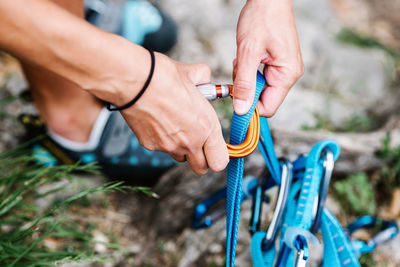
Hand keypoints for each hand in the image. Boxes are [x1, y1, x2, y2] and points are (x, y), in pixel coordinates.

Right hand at [120, 52, 228, 174]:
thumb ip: (205, 81)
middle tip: (198, 141)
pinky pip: (161, 148)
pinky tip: (157, 120)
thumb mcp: (194, 74)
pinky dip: (161, 139)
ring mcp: (169, 146)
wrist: (135, 81)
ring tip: (175, 125)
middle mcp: (190, 142)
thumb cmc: (164, 77)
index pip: (220, 161)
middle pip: (201, 168)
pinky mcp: (151, 145)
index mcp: (206, 127)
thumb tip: (205, 80)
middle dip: (202, 159)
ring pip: (180, 157)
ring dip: (181, 148)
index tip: (215, 146)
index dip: (219, 155)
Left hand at [233, 0, 303, 116]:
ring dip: (246, 78)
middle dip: (246, 88)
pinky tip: (246, 57)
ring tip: (243, 58)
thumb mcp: (248, 52)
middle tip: (239, 69)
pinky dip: (248, 70)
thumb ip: (244, 83)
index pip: (269, 108)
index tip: (234, 99)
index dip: (250, 108)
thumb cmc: (262, 18)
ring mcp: (283, 68)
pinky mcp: (276, 63)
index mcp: (287, 74)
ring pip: (259, 87)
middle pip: (263, 98)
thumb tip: (241, 109)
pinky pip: (259, 77)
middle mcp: (289, 74)